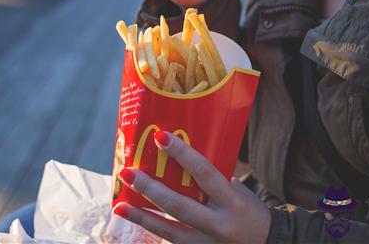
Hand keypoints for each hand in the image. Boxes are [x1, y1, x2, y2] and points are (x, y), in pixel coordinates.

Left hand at [113, 131, 270, 242]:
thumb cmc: (249, 210)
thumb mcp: (237, 190)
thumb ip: (211, 179)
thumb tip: (179, 158)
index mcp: (232, 201)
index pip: (204, 173)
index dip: (182, 154)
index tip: (160, 136)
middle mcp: (219, 224)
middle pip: (179, 205)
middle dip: (150, 189)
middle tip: (128, 173)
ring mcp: (208, 243)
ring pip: (169, 231)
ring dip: (141, 217)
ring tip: (119, 205)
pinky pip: (172, 241)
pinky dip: (153, 230)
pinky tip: (136, 219)